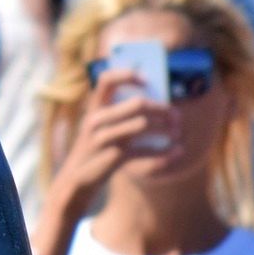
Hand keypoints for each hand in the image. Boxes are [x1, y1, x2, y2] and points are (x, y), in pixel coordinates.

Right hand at [47, 67, 178, 217]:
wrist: (76, 180)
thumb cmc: (97, 148)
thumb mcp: (100, 127)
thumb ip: (120, 114)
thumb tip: (160, 104)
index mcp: (94, 107)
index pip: (107, 80)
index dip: (127, 75)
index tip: (147, 80)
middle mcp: (96, 119)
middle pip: (137, 104)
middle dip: (161, 108)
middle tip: (176, 116)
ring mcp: (103, 139)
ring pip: (142, 125)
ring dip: (165, 129)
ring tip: (176, 134)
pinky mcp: (112, 158)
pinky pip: (144, 152)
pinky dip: (164, 153)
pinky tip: (177, 152)